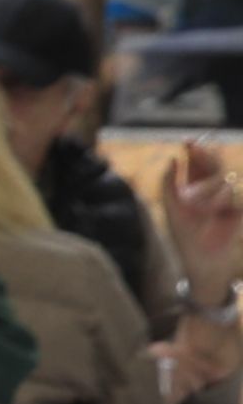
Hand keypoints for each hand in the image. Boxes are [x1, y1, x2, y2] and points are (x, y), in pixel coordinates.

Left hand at [168, 142, 242, 282]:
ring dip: (210, 189)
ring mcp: (227, 198)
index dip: (195, 151)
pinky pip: (235, 196)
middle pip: (214, 165)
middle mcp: (212, 190)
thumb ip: (168, 183)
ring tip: (200, 207)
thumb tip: (172, 158)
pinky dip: (225, 200)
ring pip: (225, 179)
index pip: (197, 164)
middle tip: (195, 150)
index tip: (188, 142)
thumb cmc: (184, 237)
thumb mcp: (172, 209)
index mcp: (194, 188)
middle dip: (205, 156)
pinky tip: (215, 210)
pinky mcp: (239, 209)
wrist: (202, 261)